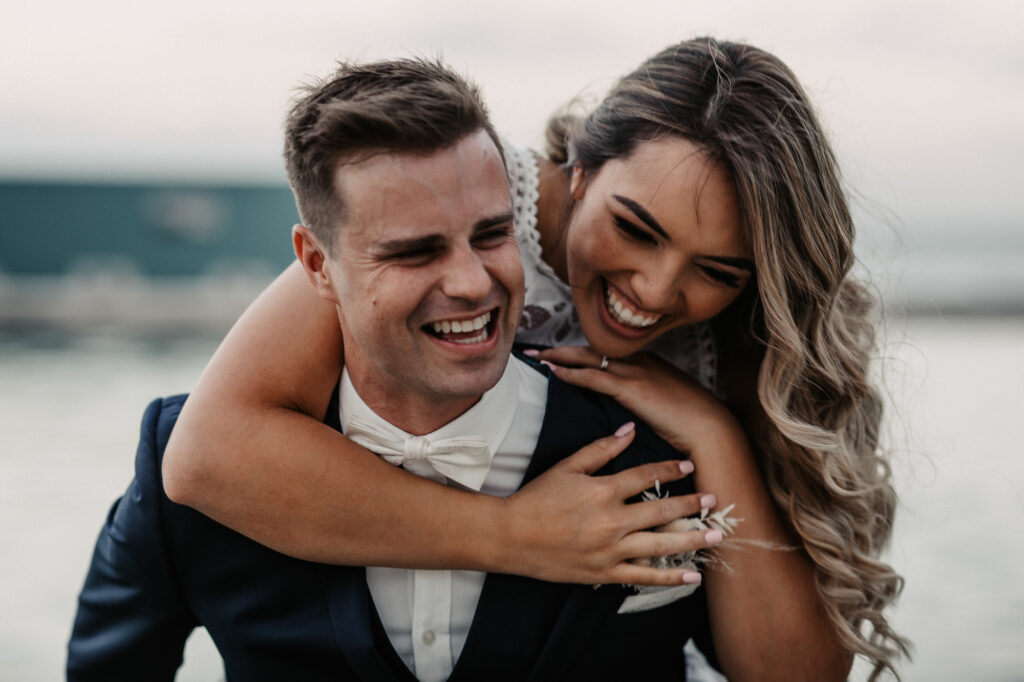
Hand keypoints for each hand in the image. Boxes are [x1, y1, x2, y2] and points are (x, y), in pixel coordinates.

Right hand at [501, 424, 719, 585]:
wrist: (511, 536)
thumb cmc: (537, 498)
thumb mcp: (567, 467)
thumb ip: (601, 449)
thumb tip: (630, 430)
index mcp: (604, 491)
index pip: (646, 476)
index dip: (670, 470)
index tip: (689, 467)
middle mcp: (612, 521)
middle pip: (663, 511)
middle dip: (692, 505)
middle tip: (714, 500)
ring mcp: (611, 550)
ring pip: (662, 546)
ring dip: (693, 540)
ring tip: (717, 535)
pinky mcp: (606, 573)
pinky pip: (644, 577)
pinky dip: (671, 578)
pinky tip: (693, 576)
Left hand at [526, 346, 742, 454]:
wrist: (711, 429)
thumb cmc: (693, 424)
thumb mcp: (668, 405)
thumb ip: (647, 400)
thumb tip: (631, 410)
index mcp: (648, 363)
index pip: (606, 354)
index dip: (581, 354)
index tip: (560, 355)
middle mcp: (640, 361)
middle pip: (592, 350)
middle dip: (563, 350)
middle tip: (536, 350)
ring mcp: (635, 372)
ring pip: (588, 358)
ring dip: (559, 356)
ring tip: (536, 357)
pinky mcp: (631, 387)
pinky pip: (593, 376)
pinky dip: (571, 372)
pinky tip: (553, 372)